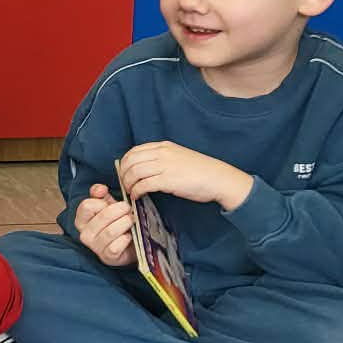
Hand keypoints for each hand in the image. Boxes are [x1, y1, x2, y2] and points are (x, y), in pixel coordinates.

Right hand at [74, 184, 135, 267]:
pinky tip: (129, 236)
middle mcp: (85, 235)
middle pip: (102, 217)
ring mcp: (95, 247)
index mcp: (81, 220)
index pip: (87, 206)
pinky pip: (116, 246)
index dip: (103, 202)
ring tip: (132, 220)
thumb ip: (100, 194)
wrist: (130, 243)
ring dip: (125, 223)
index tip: (113, 203)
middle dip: (120, 210)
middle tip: (129, 209)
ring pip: (111, 231)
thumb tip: (100, 189)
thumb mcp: (107, 205)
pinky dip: (126, 239)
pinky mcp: (108, 257)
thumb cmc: (116, 222)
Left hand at [118, 143, 253, 210]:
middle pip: (131, 160)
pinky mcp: (167, 181)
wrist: (219, 178)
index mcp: (164, 146)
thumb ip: (162, 158)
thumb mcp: (179, 156)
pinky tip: (137, 196)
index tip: (124, 172)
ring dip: (128, 183)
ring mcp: (164, 166)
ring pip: (134, 172)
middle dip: (123, 173)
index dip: (125, 162)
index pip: (134, 150)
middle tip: (124, 184)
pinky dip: (136, 191)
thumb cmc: (202, 171)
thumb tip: (145, 168)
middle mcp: (162, 153)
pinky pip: (143, 185)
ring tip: (130, 191)